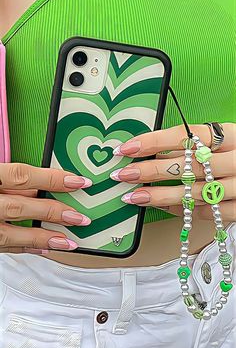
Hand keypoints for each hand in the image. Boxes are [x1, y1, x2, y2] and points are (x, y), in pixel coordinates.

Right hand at [0, 163, 91, 253]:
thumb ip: (10, 176)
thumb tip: (40, 182)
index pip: (22, 176)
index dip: (52, 179)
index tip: (77, 182)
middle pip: (20, 207)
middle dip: (52, 212)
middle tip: (78, 217)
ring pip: (11, 234)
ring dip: (42, 237)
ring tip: (67, 241)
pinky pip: (4, 247)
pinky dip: (25, 247)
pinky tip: (44, 247)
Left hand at [110, 123, 235, 220]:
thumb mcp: (227, 140)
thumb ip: (198, 144)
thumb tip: (155, 150)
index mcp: (233, 134)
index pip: (187, 134)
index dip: (154, 141)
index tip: (127, 148)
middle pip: (188, 165)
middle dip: (151, 170)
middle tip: (123, 175)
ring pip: (194, 193)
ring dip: (160, 195)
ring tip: (134, 197)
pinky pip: (208, 213)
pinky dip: (183, 211)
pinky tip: (163, 208)